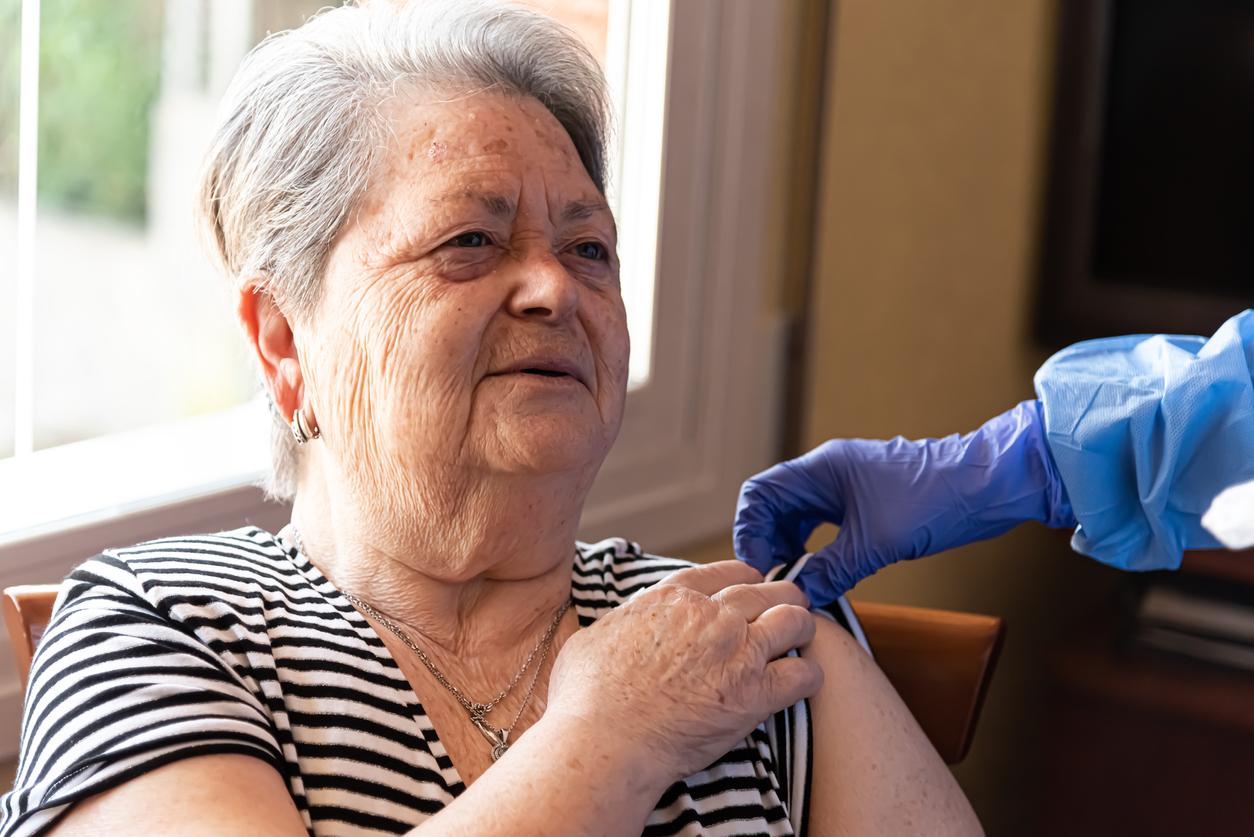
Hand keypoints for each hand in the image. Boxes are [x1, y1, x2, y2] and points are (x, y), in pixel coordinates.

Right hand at [545, 561, 821, 785]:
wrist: (604, 742)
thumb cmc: (586, 699)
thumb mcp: (593, 639)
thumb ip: (620, 624)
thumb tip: (617, 626)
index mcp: (673, 598)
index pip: (726, 572)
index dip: (745, 577)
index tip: (752, 585)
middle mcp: (711, 616)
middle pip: (766, 590)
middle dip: (781, 596)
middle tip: (787, 608)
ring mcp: (737, 652)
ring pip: (794, 620)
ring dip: (801, 628)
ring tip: (802, 638)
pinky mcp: (754, 695)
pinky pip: (803, 674)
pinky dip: (809, 676)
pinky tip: (805, 681)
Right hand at [733, 400, 1075, 605]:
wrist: (987, 487)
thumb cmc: (935, 501)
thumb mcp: (877, 543)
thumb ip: (832, 569)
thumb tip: (800, 593)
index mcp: (822, 469)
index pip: (761, 492)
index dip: (750, 530)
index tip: (759, 566)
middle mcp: (828, 472)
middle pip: (775, 505)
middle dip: (768, 542)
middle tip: (776, 580)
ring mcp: (846, 485)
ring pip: (798, 516)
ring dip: (791, 547)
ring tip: (796, 581)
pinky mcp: (864, 500)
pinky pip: (823, 523)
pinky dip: (815, 547)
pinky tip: (822, 572)